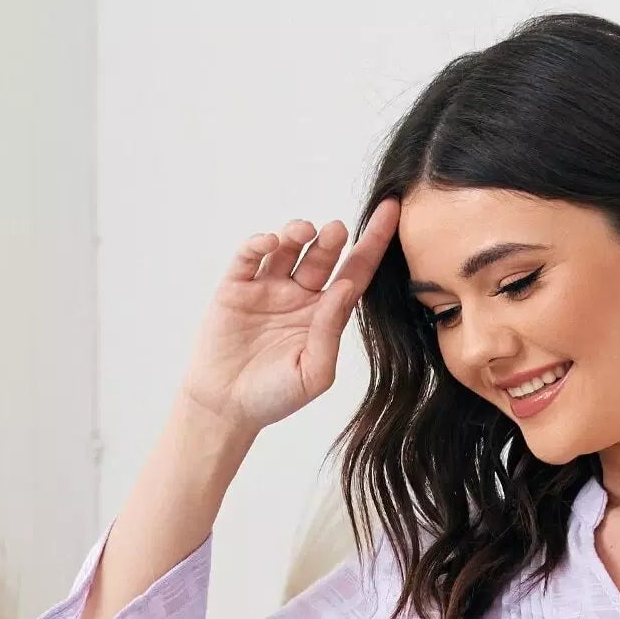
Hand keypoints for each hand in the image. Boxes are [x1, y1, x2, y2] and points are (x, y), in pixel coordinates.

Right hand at [178, 199, 400, 434]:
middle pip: (322, 256)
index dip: (374, 242)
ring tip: (305, 232)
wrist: (227, 407)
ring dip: (297, 232)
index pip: (355, 272)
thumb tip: (345, 289)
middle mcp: (299, 297)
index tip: (392, 211)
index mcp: (325, 316)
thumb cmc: (274, 396)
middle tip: (336, 231)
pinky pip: (249, 256)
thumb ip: (330, 332)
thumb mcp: (314, 373)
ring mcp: (267, 289)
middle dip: (332, 238)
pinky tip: (270, 243)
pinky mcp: (236, 287)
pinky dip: (259, 243)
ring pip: (287, 247)